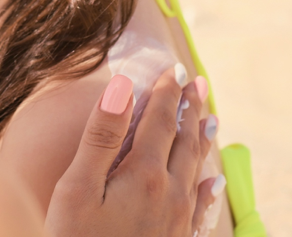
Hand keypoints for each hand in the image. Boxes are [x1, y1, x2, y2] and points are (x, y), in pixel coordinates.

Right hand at [44, 68, 218, 236]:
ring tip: (210, 117)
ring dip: (201, 139)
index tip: (172, 70)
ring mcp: (177, 221)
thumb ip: (102, 136)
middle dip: (190, 109)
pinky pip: (199, 207)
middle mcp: (170, 194)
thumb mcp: (78, 187)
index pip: (161, 121)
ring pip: (195, 169)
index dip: (166, 93)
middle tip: (197, 83)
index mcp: (145, 174)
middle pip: (184, 141)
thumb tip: (123, 86)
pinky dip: (207, 187)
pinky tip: (213, 181)